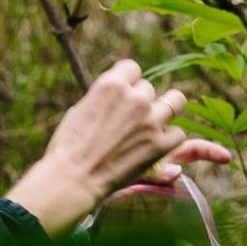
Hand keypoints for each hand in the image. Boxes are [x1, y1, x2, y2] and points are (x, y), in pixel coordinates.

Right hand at [5, 59, 229, 235]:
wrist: (73, 177)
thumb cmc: (68, 145)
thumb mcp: (80, 109)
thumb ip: (103, 99)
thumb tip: (114, 100)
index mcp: (111, 84)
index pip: (133, 67)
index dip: (128, 80)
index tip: (124, 92)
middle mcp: (134, 98)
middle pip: (149, 88)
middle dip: (141, 100)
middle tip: (130, 118)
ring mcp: (150, 121)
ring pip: (175, 102)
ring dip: (164, 111)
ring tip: (153, 124)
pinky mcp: (160, 145)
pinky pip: (178, 133)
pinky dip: (169, 139)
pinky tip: (154, 145)